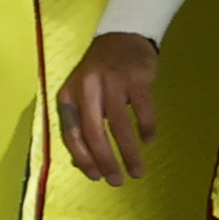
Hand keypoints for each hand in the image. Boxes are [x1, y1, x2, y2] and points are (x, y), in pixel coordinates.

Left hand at [58, 33, 160, 183]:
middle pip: (94, 132)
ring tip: (137, 171)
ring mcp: (112, 82)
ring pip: (119, 125)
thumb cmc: (100, 74)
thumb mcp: (82, 95)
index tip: (96, 177)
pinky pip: (143, 109)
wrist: (122, 38)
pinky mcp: (136, 78)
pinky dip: (147, 128)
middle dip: (106, 161)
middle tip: (117, 181)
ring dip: (129, 152)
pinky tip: (149, 140)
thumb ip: (81, 124)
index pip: (72, 134)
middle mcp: (87, 88)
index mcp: (69, 95)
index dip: (83, 159)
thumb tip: (83, 164)